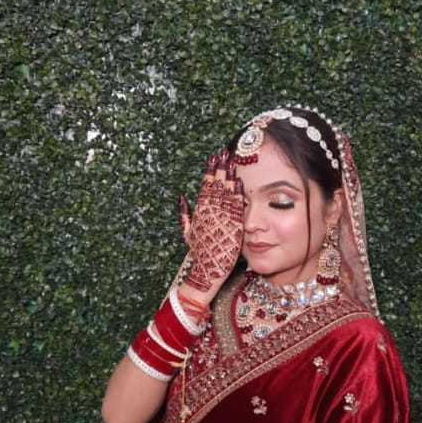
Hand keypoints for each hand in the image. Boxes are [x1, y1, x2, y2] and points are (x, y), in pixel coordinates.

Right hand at [179, 149, 243, 295]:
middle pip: (216, 185)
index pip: (204, 187)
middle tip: (224, 152)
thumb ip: (184, 214)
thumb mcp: (187, 233)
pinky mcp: (234, 226)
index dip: (209, 171)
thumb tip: (181, 197)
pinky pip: (236, 206)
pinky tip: (240, 182)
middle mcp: (209, 213)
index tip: (213, 158)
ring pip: (226, 193)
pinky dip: (238, 194)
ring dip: (229, 176)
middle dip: (220, 168)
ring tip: (233, 161)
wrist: (208, 270)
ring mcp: (222, 219)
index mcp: (198, 212)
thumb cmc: (199, 252)